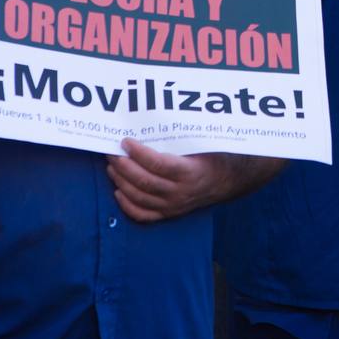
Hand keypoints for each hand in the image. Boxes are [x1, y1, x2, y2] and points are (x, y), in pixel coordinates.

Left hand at [107, 140, 235, 222]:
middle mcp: (179, 192)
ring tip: (112, 166)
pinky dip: (127, 204)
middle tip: (112, 152)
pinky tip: (118, 191)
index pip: (157, 164)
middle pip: (143, 181)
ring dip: (121, 181)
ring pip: (139, 197)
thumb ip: (180, 139)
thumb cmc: (213, 157)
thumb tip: (152, 124)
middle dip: (123, 165)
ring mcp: (172, 206)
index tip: (126, 141)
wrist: (227, 181)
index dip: (138, 153)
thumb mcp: (202, 145)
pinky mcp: (168, 214)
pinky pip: (142, 215)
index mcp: (189, 172)